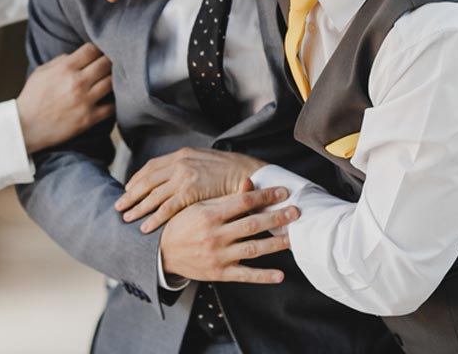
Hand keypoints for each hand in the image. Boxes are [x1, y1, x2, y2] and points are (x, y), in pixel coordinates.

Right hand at [16, 42, 113, 152]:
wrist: (25, 128)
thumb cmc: (32, 98)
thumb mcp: (41, 72)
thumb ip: (60, 61)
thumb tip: (76, 55)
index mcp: (65, 68)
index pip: (92, 49)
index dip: (97, 50)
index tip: (98, 54)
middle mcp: (77, 82)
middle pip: (106, 63)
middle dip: (108, 62)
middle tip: (108, 66)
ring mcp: (84, 101)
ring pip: (112, 82)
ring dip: (113, 80)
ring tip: (109, 82)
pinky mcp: (88, 119)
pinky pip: (112, 107)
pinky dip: (114, 103)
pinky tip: (110, 100)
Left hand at [115, 148, 266, 232]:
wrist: (248, 173)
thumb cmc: (229, 171)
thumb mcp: (204, 161)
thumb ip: (187, 166)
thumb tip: (173, 176)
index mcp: (181, 154)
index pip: (151, 167)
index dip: (136, 180)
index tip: (127, 190)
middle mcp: (179, 162)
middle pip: (146, 180)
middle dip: (130, 194)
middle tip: (119, 206)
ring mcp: (184, 176)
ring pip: (153, 194)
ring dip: (137, 207)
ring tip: (126, 218)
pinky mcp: (191, 191)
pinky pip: (167, 207)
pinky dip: (154, 218)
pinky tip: (145, 227)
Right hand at [159, 180, 296, 283]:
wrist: (161, 252)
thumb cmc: (182, 224)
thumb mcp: (200, 205)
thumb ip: (226, 197)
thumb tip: (249, 182)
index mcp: (210, 214)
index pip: (244, 202)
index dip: (266, 196)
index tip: (283, 192)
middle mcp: (215, 235)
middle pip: (252, 225)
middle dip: (276, 218)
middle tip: (296, 212)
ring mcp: (218, 256)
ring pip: (253, 249)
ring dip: (276, 244)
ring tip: (293, 238)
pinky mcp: (219, 273)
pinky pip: (245, 275)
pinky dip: (264, 276)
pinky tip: (280, 275)